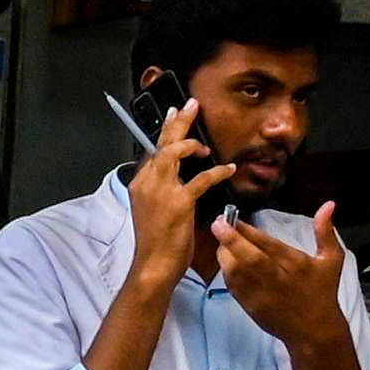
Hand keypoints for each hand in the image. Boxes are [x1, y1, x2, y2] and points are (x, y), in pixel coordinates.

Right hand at [121, 106, 236, 295]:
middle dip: (178, 122)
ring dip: (192, 142)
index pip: (153, 151)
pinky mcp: (179, 202)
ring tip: (206, 142)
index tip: (175, 116)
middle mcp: (147, 182)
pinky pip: (201, 179)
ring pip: (174, 154)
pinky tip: (229, 169)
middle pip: (162, 144)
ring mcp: (161, 191)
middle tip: (191, 104)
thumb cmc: (156, 242)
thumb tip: (177, 177)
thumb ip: (162, 190)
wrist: (153, 265)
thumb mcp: (153, 210)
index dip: (166, 132)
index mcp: (140, 184)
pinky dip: (217, 172)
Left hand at [215, 198, 356, 352]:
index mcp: (296, 264)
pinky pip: (233, 286)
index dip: (248, 230)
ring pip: (235, 272)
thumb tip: (328, 205)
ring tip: (221, 240)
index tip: (234, 218)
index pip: (267, 244)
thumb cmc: (323, 293)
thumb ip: (325, 231)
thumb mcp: (332, 260)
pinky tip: (226, 259)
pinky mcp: (250, 306)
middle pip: (248, 257)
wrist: (313, 330)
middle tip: (218, 224)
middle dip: (230, 239)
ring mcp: (261, 295)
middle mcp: (277, 279)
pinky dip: (226, 271)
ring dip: (224, 254)